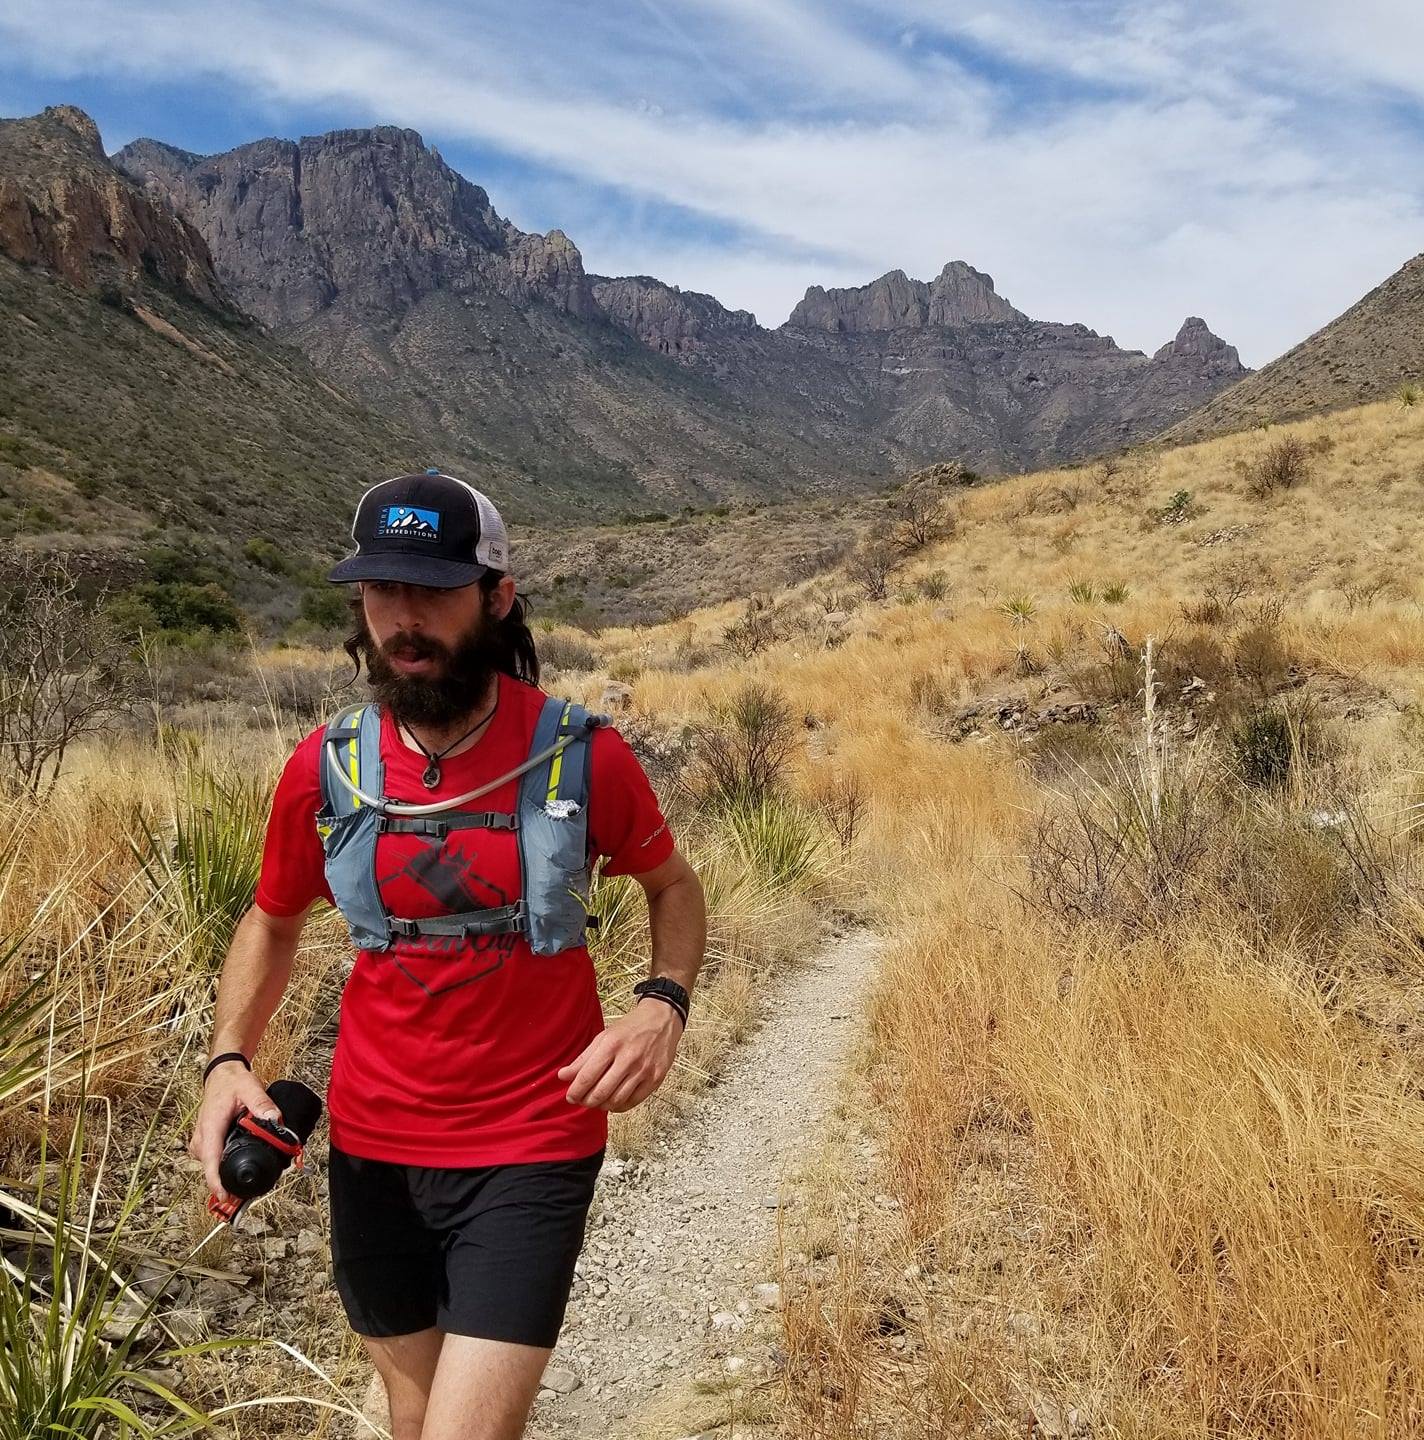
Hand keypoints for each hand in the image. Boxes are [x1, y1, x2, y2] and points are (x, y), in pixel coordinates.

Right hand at [190, 1062, 280, 1202]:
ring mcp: (201, 1142)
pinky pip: (213, 1160)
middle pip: (212, 1168)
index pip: (210, 1161)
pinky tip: (239, 1159)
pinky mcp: (205, 1143)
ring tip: (248, 1168)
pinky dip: (224, 1162)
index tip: (225, 1197)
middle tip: (250, 1183)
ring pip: (212, 1165)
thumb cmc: (232, 1082)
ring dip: (227, 1170)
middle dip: (228, 1178)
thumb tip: (275, 1119)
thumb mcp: (250, 1088)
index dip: (217, 1182)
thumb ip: (263, 1104)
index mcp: (210, 1127)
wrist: (221, 1074)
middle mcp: (201, 1138)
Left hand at [558, 1001, 682, 1111]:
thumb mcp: (604, 1037)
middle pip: (601, 1092)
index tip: (570, 1096)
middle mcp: (628, 1058)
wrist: (662, 1020)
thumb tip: (562, 1076)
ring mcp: (643, 1070)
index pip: (587, 1077)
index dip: (575, 1091)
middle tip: (582, 1101)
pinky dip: (619, 1106)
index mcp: (611, 1044)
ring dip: (602, 1105)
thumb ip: (583, 1058)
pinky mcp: (655, 1079)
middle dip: (587, 1101)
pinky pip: (633, 1102)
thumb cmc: (630, 1028)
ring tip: (597, 1101)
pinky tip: (614, 1101)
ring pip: (616, 1100)